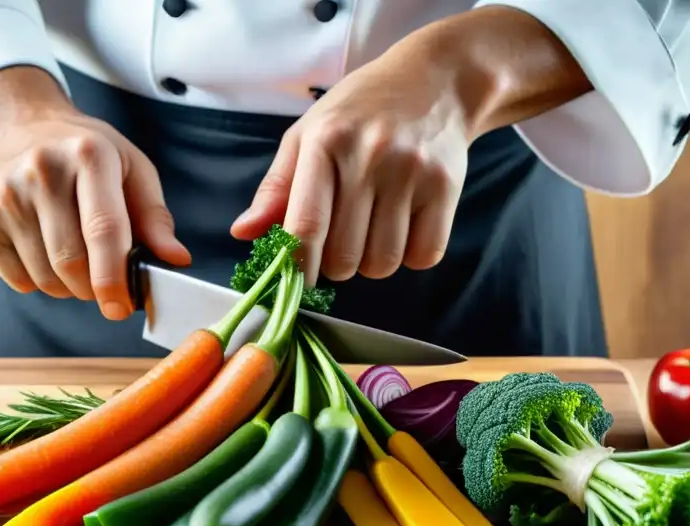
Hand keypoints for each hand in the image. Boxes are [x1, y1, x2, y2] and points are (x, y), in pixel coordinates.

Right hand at [0, 67, 189, 318]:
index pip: (103, 229)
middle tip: (104, 282)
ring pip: (45, 279)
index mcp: (89, 154)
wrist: (22, 132)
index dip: (114, 277)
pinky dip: (38, 282)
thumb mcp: (132, 169)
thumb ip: (155, 217)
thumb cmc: (87, 158)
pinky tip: (43, 251)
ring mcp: (4, 196)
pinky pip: (18, 281)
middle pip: (71, 263)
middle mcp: (40, 170)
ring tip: (75, 258)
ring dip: (69, 287)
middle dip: (94, 288)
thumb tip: (175, 259)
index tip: (122, 307)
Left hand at [231, 7, 591, 286]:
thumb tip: (242, 233)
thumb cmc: (360, 112)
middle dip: (336, 264)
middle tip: (340, 241)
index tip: (295, 281)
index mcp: (325, 143)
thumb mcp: (307, 135)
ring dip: (373, 262)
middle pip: (344, 257)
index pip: (306, 226)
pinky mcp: (446, 186)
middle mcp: (369, 157)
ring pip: (383, 264)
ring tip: (373, 231)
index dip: (298, 266)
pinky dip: (410, 256)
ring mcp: (411, 172)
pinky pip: (423, 256)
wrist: (435, 81)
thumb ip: (276, 189)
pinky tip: (404, 228)